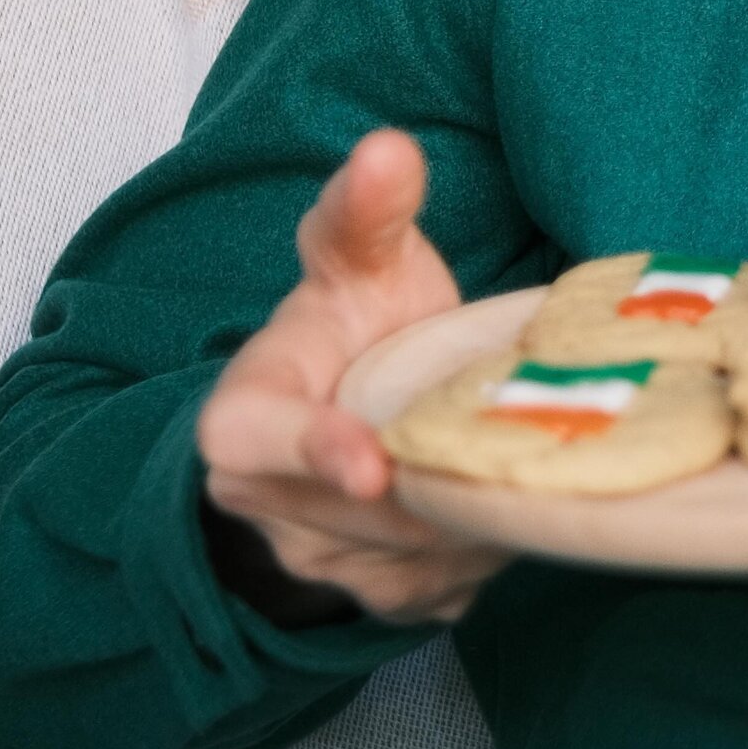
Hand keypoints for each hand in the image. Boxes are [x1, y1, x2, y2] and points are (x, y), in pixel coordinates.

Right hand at [197, 130, 507, 624]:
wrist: (356, 397)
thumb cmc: (359, 319)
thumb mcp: (361, 260)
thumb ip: (368, 212)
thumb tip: (387, 149)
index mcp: (240, 421)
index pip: (257, 445)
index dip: (313, 451)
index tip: (372, 458)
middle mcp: (261, 506)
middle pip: (366, 509)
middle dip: (437, 473)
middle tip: (506, 427)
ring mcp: (315, 564)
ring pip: (413, 556)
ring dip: (469, 512)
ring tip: (507, 449)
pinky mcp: (374, 599)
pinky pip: (442, 591)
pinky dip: (483, 548)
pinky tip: (500, 496)